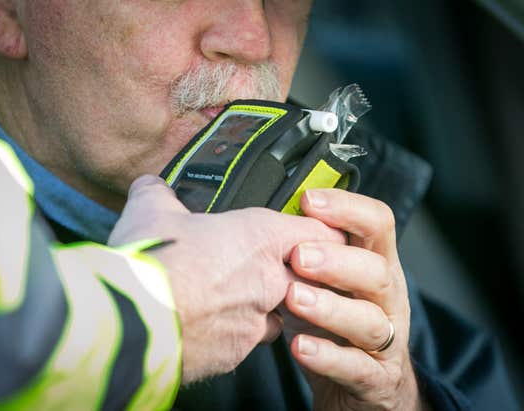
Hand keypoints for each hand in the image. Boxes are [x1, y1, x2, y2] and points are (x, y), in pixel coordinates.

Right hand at [108, 176, 345, 383]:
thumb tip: (151, 187)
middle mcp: (268, 281)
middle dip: (292, 274)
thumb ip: (158, 193)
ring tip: (230, 299)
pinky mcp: (234, 354)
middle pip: (306, 278)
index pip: (316, 232)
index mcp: (260, 238)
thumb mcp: (150, 209)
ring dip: (262, 307)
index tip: (316, 233)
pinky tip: (208, 327)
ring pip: (278, 315)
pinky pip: (245, 343)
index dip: (318, 232)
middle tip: (266, 268)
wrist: (130, 319)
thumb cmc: (150, 262)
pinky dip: (233, 335)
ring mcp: (254, 322)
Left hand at [283, 189, 424, 409]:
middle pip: (377, 271)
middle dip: (337, 259)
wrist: (358, 390)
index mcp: (375, 265)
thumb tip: (272, 219)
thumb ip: (309, 253)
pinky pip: (355, 367)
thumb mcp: (325, 283)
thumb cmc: (335, 326)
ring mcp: (385, 341)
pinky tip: (300, 346)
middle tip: (298, 256)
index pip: (376, 224)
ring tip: (293, 298)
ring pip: (368, 320)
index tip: (309, 200)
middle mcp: (386, 299)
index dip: (347, 208)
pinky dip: (327, 356)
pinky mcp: (374, 379)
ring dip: (329, 307)